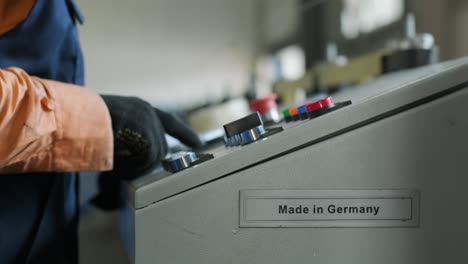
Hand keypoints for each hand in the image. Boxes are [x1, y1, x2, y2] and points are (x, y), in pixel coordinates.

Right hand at [91, 95, 201, 209]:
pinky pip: (148, 158)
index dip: (184, 134)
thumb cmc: (87, 125)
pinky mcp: (145, 129)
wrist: (73, 116)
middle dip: (149, 162)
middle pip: (162, 146)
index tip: (198, 144)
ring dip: (139, 166)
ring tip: (118, 162)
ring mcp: (147, 119)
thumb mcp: (115, 127)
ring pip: (156, 154)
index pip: (170, 121)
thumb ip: (133, 138)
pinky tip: (119, 161)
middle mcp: (148, 111)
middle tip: (126, 167)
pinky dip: (135, 166)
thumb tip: (146, 159)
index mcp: (141, 108)